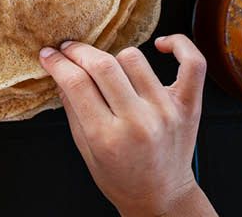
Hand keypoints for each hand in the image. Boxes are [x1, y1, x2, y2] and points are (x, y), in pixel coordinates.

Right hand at [38, 35, 216, 216]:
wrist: (161, 196)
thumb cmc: (121, 177)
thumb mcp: (85, 149)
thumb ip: (72, 108)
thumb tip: (60, 71)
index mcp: (107, 137)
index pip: (76, 83)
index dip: (57, 62)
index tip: (49, 54)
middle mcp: (138, 122)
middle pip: (102, 66)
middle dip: (78, 52)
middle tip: (69, 50)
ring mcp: (166, 111)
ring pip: (134, 58)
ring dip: (114, 56)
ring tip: (108, 68)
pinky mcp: (188, 106)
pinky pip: (192, 63)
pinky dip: (179, 45)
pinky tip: (161, 44)